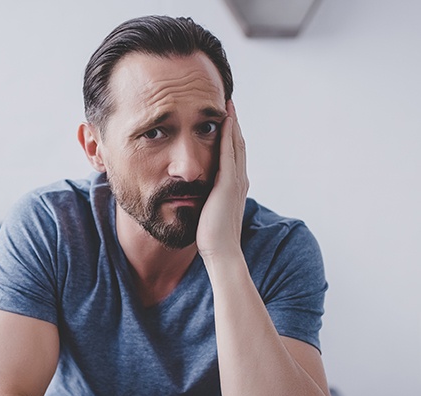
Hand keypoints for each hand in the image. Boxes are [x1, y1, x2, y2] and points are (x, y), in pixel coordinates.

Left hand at [196, 100, 247, 259]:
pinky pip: (228, 153)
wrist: (221, 253)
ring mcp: (236, 181)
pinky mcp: (229, 184)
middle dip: (233, 125)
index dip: (230, 137)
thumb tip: (194, 198)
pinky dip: (228, 135)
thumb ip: (206, 202)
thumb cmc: (212, 240)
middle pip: (238, 145)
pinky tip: (224, 120)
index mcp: (234, 187)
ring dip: (232, 124)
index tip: (224, 120)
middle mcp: (239, 181)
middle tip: (228, 104)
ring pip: (236, 145)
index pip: (233, 156)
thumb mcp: (208, 214)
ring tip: (228, 105)